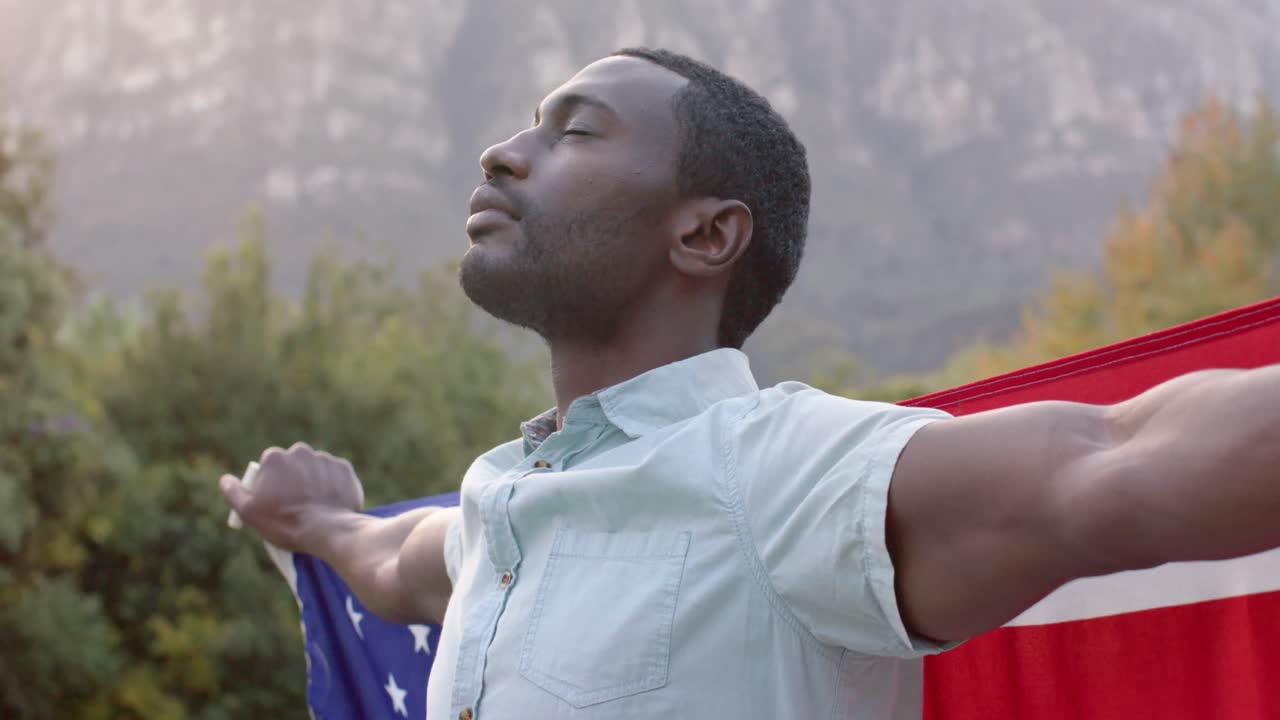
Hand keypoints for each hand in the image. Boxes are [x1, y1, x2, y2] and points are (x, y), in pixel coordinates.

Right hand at [219, 441, 364, 552]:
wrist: (328, 530)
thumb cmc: (285, 522)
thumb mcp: (249, 512)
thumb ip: (233, 493)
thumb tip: (225, 480)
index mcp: (276, 457)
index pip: (268, 467)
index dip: (269, 484)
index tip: (273, 501)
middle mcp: (301, 452)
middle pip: (291, 465)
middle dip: (291, 480)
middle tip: (293, 505)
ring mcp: (325, 458)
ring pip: (313, 470)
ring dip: (311, 483)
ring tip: (312, 507)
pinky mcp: (345, 469)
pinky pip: (333, 476)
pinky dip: (331, 487)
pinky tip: (328, 504)